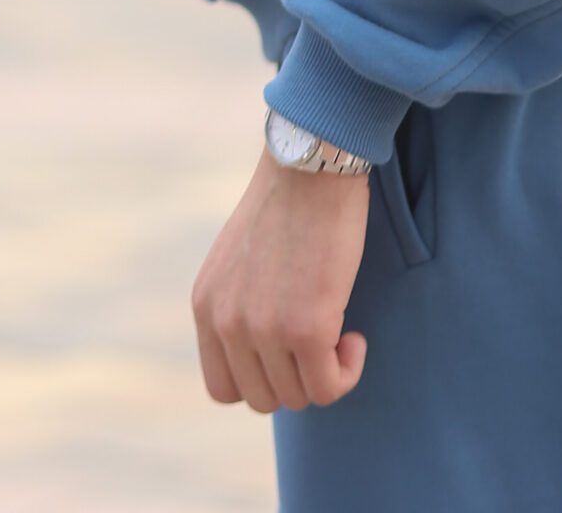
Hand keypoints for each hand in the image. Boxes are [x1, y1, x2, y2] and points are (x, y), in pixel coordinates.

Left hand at [191, 143, 372, 412]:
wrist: (313, 164)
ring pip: (297, 397)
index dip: (261, 379)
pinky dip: (347, 371)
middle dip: (296, 378)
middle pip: (262, 398)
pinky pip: (329, 386)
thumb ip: (240, 304)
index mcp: (206, 305)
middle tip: (321, 341)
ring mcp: (264, 329)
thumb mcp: (240, 258)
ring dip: (325, 373)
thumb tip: (267, 352)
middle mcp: (227, 323)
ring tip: (340, 332)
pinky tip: (355, 338)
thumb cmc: (288, 202)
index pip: (222, 388)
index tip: (288, 353)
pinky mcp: (306, 328)